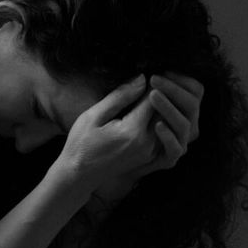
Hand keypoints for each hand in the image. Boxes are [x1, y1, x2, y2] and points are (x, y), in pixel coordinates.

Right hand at [62, 72, 203, 202]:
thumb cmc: (81, 144)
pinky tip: (151, 109)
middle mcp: (147, 143)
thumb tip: (142, 78)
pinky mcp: (150, 156)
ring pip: (167, 121)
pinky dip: (161, 119)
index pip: (154, 98)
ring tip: (155, 91)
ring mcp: (150, 152)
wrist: (79, 175)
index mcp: (133, 131)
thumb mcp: (94, 115)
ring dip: (164, 106)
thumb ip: (120, 97)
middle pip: (165, 110)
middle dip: (162, 93)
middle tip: (157, 77)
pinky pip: (163, 133)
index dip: (153, 82)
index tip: (148, 71)